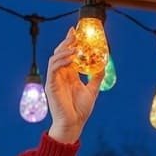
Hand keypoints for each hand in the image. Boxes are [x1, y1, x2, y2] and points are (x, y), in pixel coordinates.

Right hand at [44, 29, 103, 143]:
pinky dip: (61, 61)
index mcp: (69, 75)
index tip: (75, 31)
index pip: (68, 54)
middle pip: (60, 53)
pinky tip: (71, 57)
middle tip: (74, 33)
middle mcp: (61, 75)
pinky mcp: (51, 85)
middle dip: (67, 42)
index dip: (70, 42)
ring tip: (74, 46)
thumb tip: (103, 64)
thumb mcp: (93, 90)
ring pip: (55, 58)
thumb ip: (96, 77)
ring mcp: (55, 80)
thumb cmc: (81, 110)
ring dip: (64, 50)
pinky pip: (53, 68)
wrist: (73, 124)